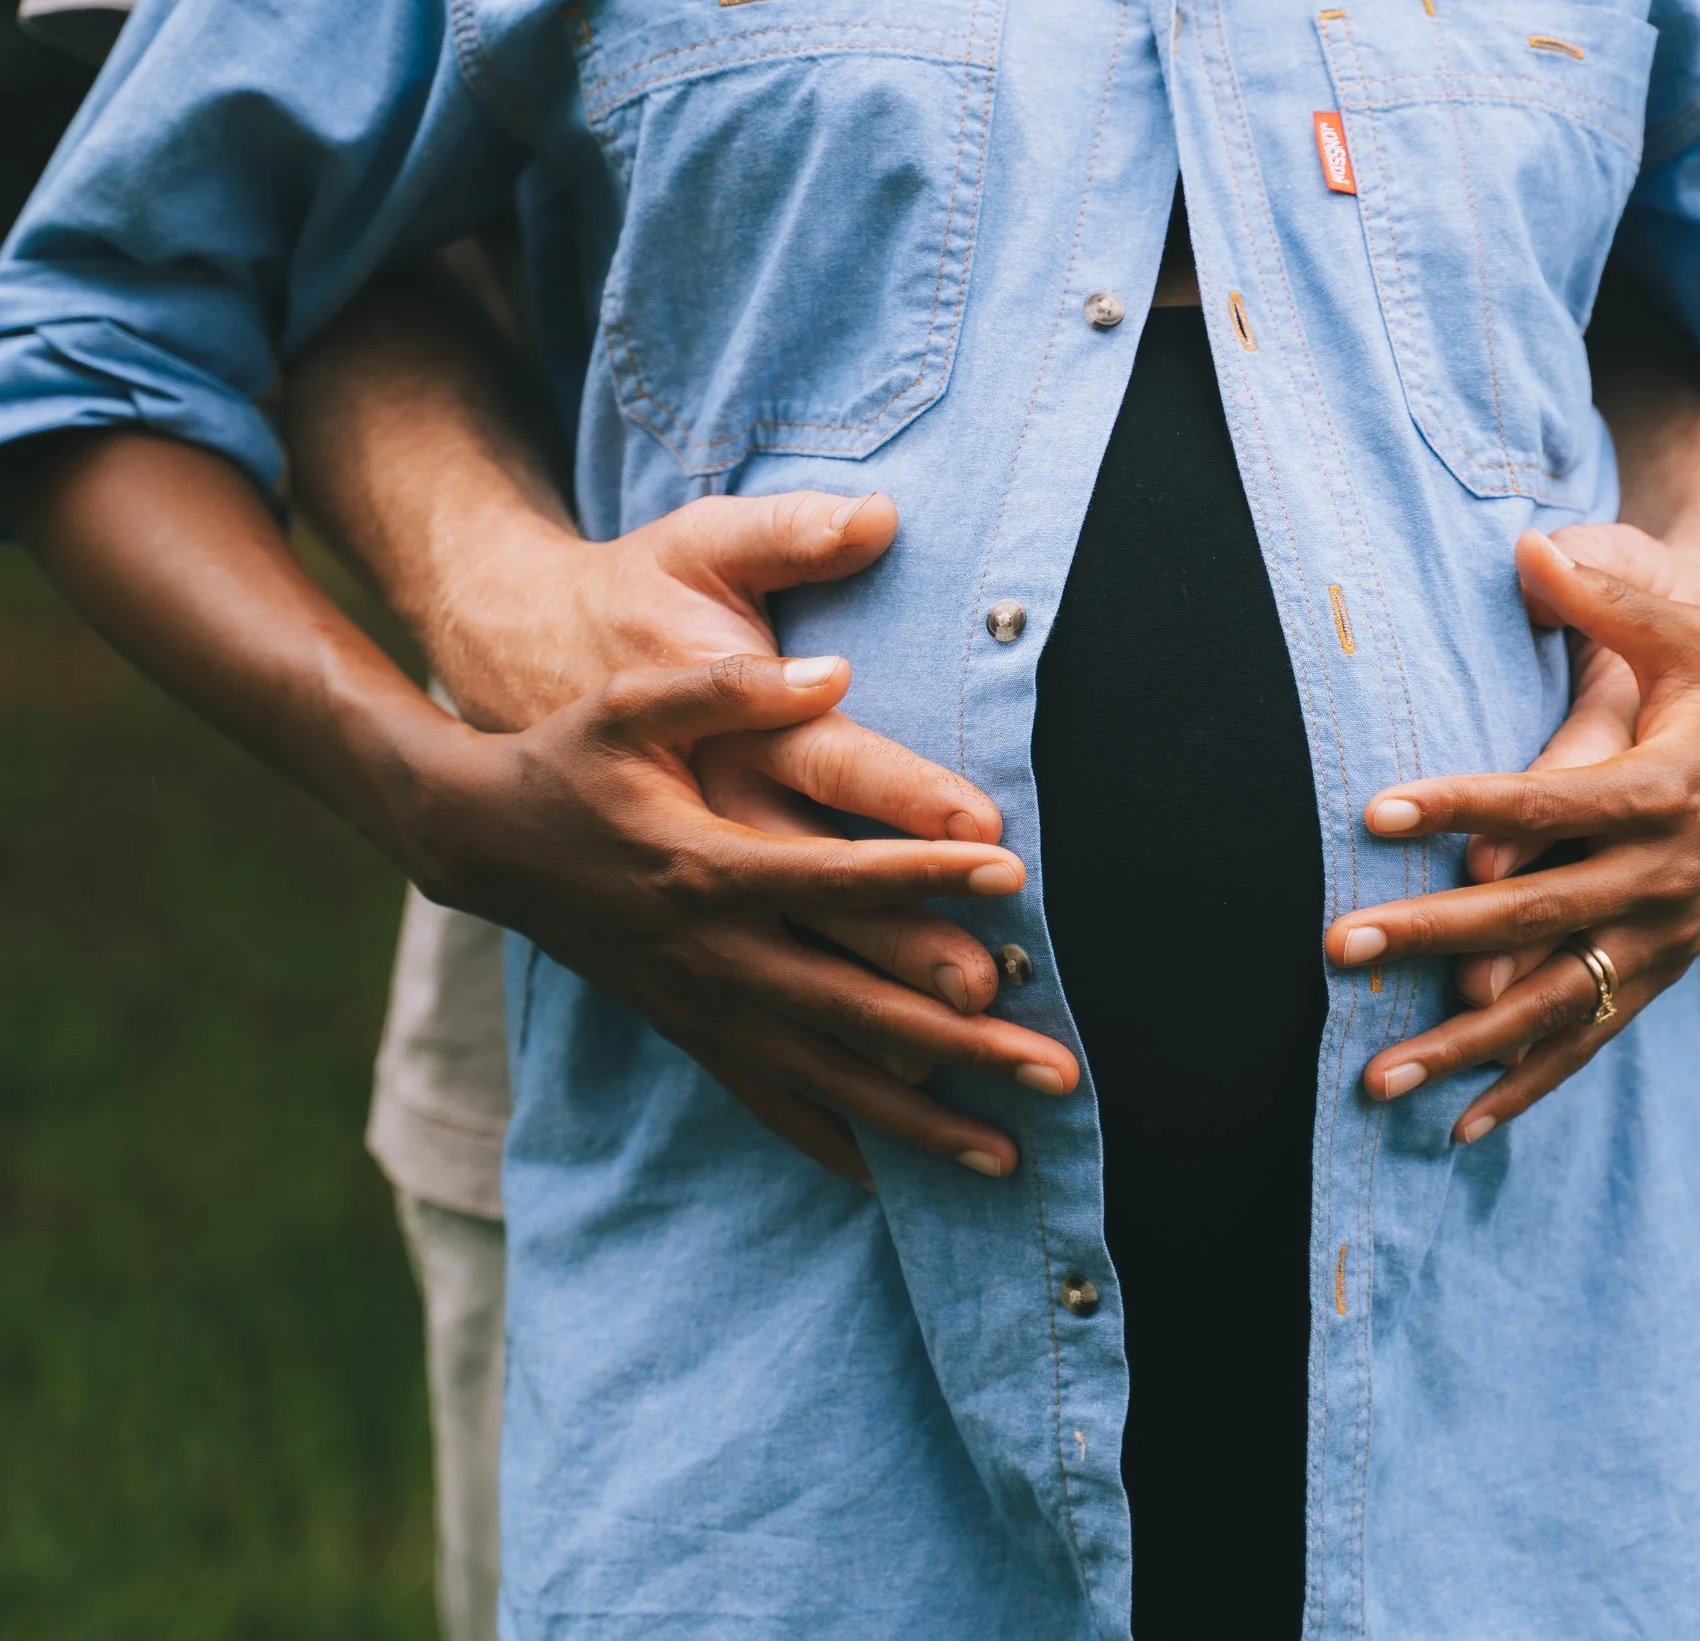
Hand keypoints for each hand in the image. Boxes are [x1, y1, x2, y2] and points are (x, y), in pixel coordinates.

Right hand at [401, 651, 1079, 1180]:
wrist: (484, 841)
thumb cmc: (573, 761)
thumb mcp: (630, 702)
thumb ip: (727, 687)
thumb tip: (834, 673)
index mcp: (705, 864)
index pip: (833, 873)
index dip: (922, 871)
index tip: (1011, 873)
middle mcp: (711, 953)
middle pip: (855, 1007)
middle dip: (962, 1043)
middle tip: (1059, 1071)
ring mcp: (703, 1008)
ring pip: (826, 1078)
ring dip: (921, 1122)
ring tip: (1011, 1156)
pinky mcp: (693, 1034)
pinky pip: (772, 1104)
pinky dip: (836, 1145)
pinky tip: (901, 1184)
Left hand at [1322, 532, 1699, 1143]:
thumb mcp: (1690, 639)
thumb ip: (1609, 598)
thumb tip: (1524, 545)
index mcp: (1662, 789)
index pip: (1547, 800)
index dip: (1463, 805)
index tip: (1374, 812)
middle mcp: (1661, 877)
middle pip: (1534, 912)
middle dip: (1434, 934)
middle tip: (1339, 946)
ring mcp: (1660, 940)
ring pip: (1554, 1002)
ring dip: (1464, 1043)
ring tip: (1376, 1075)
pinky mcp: (1656, 979)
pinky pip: (1588, 1042)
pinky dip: (1525, 1087)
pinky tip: (1455, 1127)